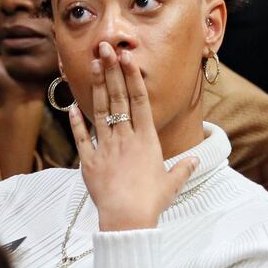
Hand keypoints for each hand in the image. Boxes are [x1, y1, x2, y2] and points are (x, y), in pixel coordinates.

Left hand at [74, 42, 197, 231]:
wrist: (127, 219)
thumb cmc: (152, 201)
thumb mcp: (171, 183)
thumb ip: (183, 169)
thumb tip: (195, 161)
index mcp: (147, 140)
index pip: (140, 101)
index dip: (133, 77)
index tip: (127, 58)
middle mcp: (125, 138)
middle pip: (118, 98)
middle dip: (111, 71)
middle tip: (105, 48)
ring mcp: (105, 148)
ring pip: (100, 111)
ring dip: (96, 87)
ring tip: (92, 64)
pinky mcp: (89, 162)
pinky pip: (81, 138)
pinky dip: (76, 122)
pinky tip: (71, 106)